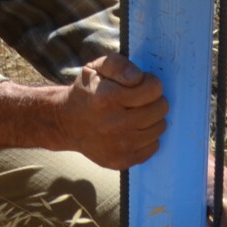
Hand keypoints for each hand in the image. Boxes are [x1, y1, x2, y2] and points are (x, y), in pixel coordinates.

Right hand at [0, 54, 167, 170]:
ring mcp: (118, 146)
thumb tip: (139, 78)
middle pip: (160, 109)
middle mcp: (113, 124)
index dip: (151, 83)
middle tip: (140, 100)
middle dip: (154, 100)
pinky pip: (153, 146)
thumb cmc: (86, 92)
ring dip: (152, 119)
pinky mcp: (121, 160)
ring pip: (159, 128)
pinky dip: (148, 137)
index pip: (153, 89)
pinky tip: (133, 130)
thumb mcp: (96, 68)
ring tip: (136, 114)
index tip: (141, 84)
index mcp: (107, 98)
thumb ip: (119, 65)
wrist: (66, 123)